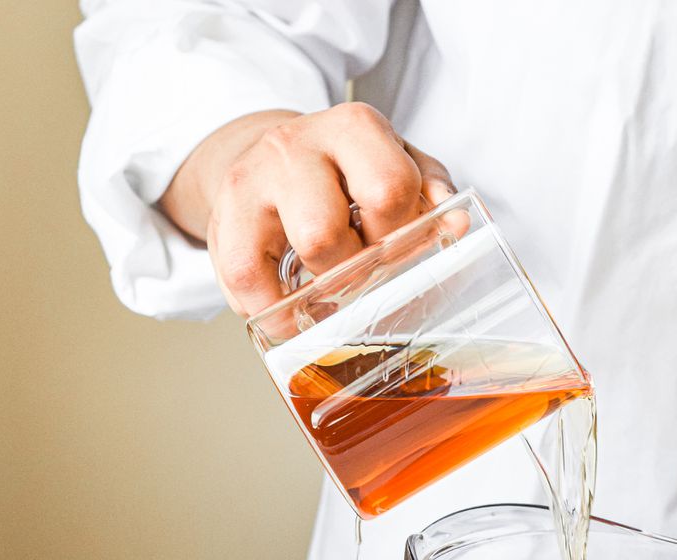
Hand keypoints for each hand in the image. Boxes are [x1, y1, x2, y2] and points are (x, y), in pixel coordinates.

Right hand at [158, 104, 455, 315]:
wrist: (269, 157)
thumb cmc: (343, 171)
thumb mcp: (394, 165)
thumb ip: (429, 193)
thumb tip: (455, 226)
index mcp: (354, 128)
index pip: (388, 189)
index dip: (399, 235)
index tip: (396, 250)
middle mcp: (297, 145)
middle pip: (333, 229)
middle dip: (357, 266)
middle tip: (361, 270)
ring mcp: (253, 180)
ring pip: (299, 251)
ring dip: (324, 287)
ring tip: (330, 288)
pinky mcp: (221, 218)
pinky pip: (246, 280)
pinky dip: (275, 311)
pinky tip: (294, 314)